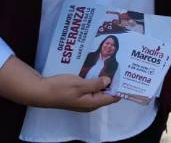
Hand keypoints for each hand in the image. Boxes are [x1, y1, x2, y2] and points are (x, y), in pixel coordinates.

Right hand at [0, 56, 118, 111]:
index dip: (121, 88)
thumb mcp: (80, 84)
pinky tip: (98, 69)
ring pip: (99, 90)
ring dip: (105, 80)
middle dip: (114, 82)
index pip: (113, 97)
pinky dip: (96, 80)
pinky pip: (91, 87)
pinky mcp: (78, 94)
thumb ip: (95, 83)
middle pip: (107, 93)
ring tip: (113, 66)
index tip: (129, 76)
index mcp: (92, 103)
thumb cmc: (60, 88)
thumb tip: (108, 81)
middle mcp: (90, 103)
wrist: (41, 91)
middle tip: (122, 67)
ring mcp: (83, 99)